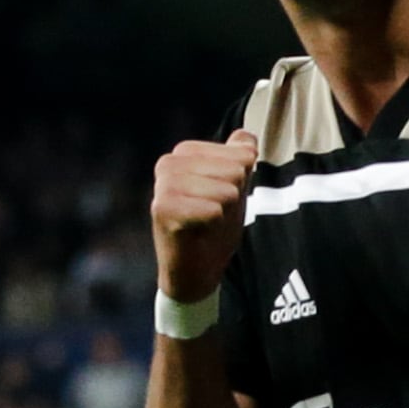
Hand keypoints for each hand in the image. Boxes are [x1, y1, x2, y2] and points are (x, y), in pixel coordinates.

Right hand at [148, 132, 259, 307]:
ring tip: (206, 222)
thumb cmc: (215, 226)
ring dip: (223, 213)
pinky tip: (197, 232)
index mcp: (185, 152)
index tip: (221, 199)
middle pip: (236, 170)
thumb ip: (241, 157)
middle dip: (233, 197)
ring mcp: (162, 184)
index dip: (242, 182)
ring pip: (226, 190)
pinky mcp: (161, 209)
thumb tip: (246, 137)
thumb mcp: (235, 186)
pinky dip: (213, 225)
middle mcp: (168, 162)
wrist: (196, 270)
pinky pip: (213, 210)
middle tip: (213, 214)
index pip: (242, 154)